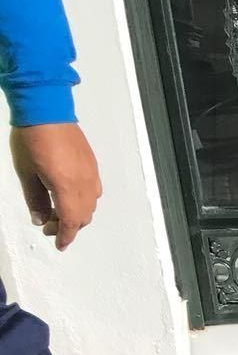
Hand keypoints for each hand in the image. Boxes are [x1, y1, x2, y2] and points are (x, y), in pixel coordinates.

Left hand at [10, 124, 100, 250]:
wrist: (46, 110)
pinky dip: (84, 201)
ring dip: (77, 214)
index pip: (71, 222)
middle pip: (83, 216)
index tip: (60, 245)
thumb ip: (35, 199)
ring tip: (59, 211)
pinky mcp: (92, 165)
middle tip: (50, 226)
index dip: (66, 237)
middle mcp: (84, 184)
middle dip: (68, 226)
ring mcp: (91, 174)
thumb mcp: (26, 173)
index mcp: (66, 188)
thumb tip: (41, 219)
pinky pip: (94, 191)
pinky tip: (70, 195)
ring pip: (90, 205)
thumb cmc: (32, 139)